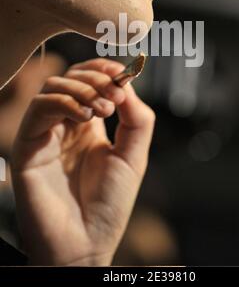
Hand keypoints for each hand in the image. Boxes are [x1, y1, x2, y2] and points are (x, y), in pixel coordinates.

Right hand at [11, 58, 155, 265]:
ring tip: (104, 109)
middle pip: (72, 77)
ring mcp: (46, 132)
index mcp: (89, 126)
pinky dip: (64, 102)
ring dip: (82, 88)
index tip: (122, 72)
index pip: (90, 81)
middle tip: (115, 93)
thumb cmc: (109, 204)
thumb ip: (137, 118)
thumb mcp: (133, 156)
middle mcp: (66, 124)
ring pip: (54, 85)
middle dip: (96, 77)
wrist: (86, 242)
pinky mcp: (29, 144)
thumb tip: (129, 84)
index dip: (105, 69)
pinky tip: (86, 117)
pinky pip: (40, 107)